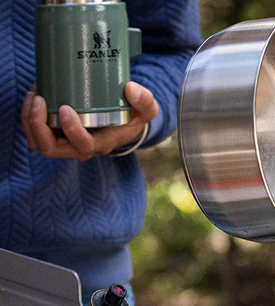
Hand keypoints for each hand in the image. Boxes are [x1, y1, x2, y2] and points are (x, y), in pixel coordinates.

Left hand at [21, 82, 158, 160]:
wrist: (124, 125)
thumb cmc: (133, 117)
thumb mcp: (146, 110)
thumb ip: (144, 100)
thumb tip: (130, 89)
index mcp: (101, 144)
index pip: (83, 145)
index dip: (71, 130)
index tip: (65, 107)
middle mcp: (81, 148)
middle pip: (51, 148)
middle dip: (38, 126)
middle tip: (38, 99)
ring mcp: (66, 143)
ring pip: (39, 142)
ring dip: (29, 121)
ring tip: (34, 94)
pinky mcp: (57, 135)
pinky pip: (36, 134)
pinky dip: (28, 117)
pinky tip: (34, 96)